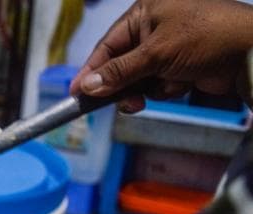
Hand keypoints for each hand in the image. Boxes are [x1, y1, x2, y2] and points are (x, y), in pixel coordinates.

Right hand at [70, 0, 252, 112]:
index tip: (77, 92)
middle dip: (124, 84)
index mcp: (145, 12)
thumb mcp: (156, 54)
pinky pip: (158, 84)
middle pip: (122, 64)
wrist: (251, 52)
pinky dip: (166, 88)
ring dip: (148, 88)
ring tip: (162, 89)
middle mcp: (155, 26)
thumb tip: (87, 86)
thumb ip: (118, 72)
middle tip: (125, 102)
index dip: (91, 70)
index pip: (107, 45)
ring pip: (139, 78)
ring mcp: (169, 47)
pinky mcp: (181, 65)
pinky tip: (181, 84)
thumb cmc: (206, 38)